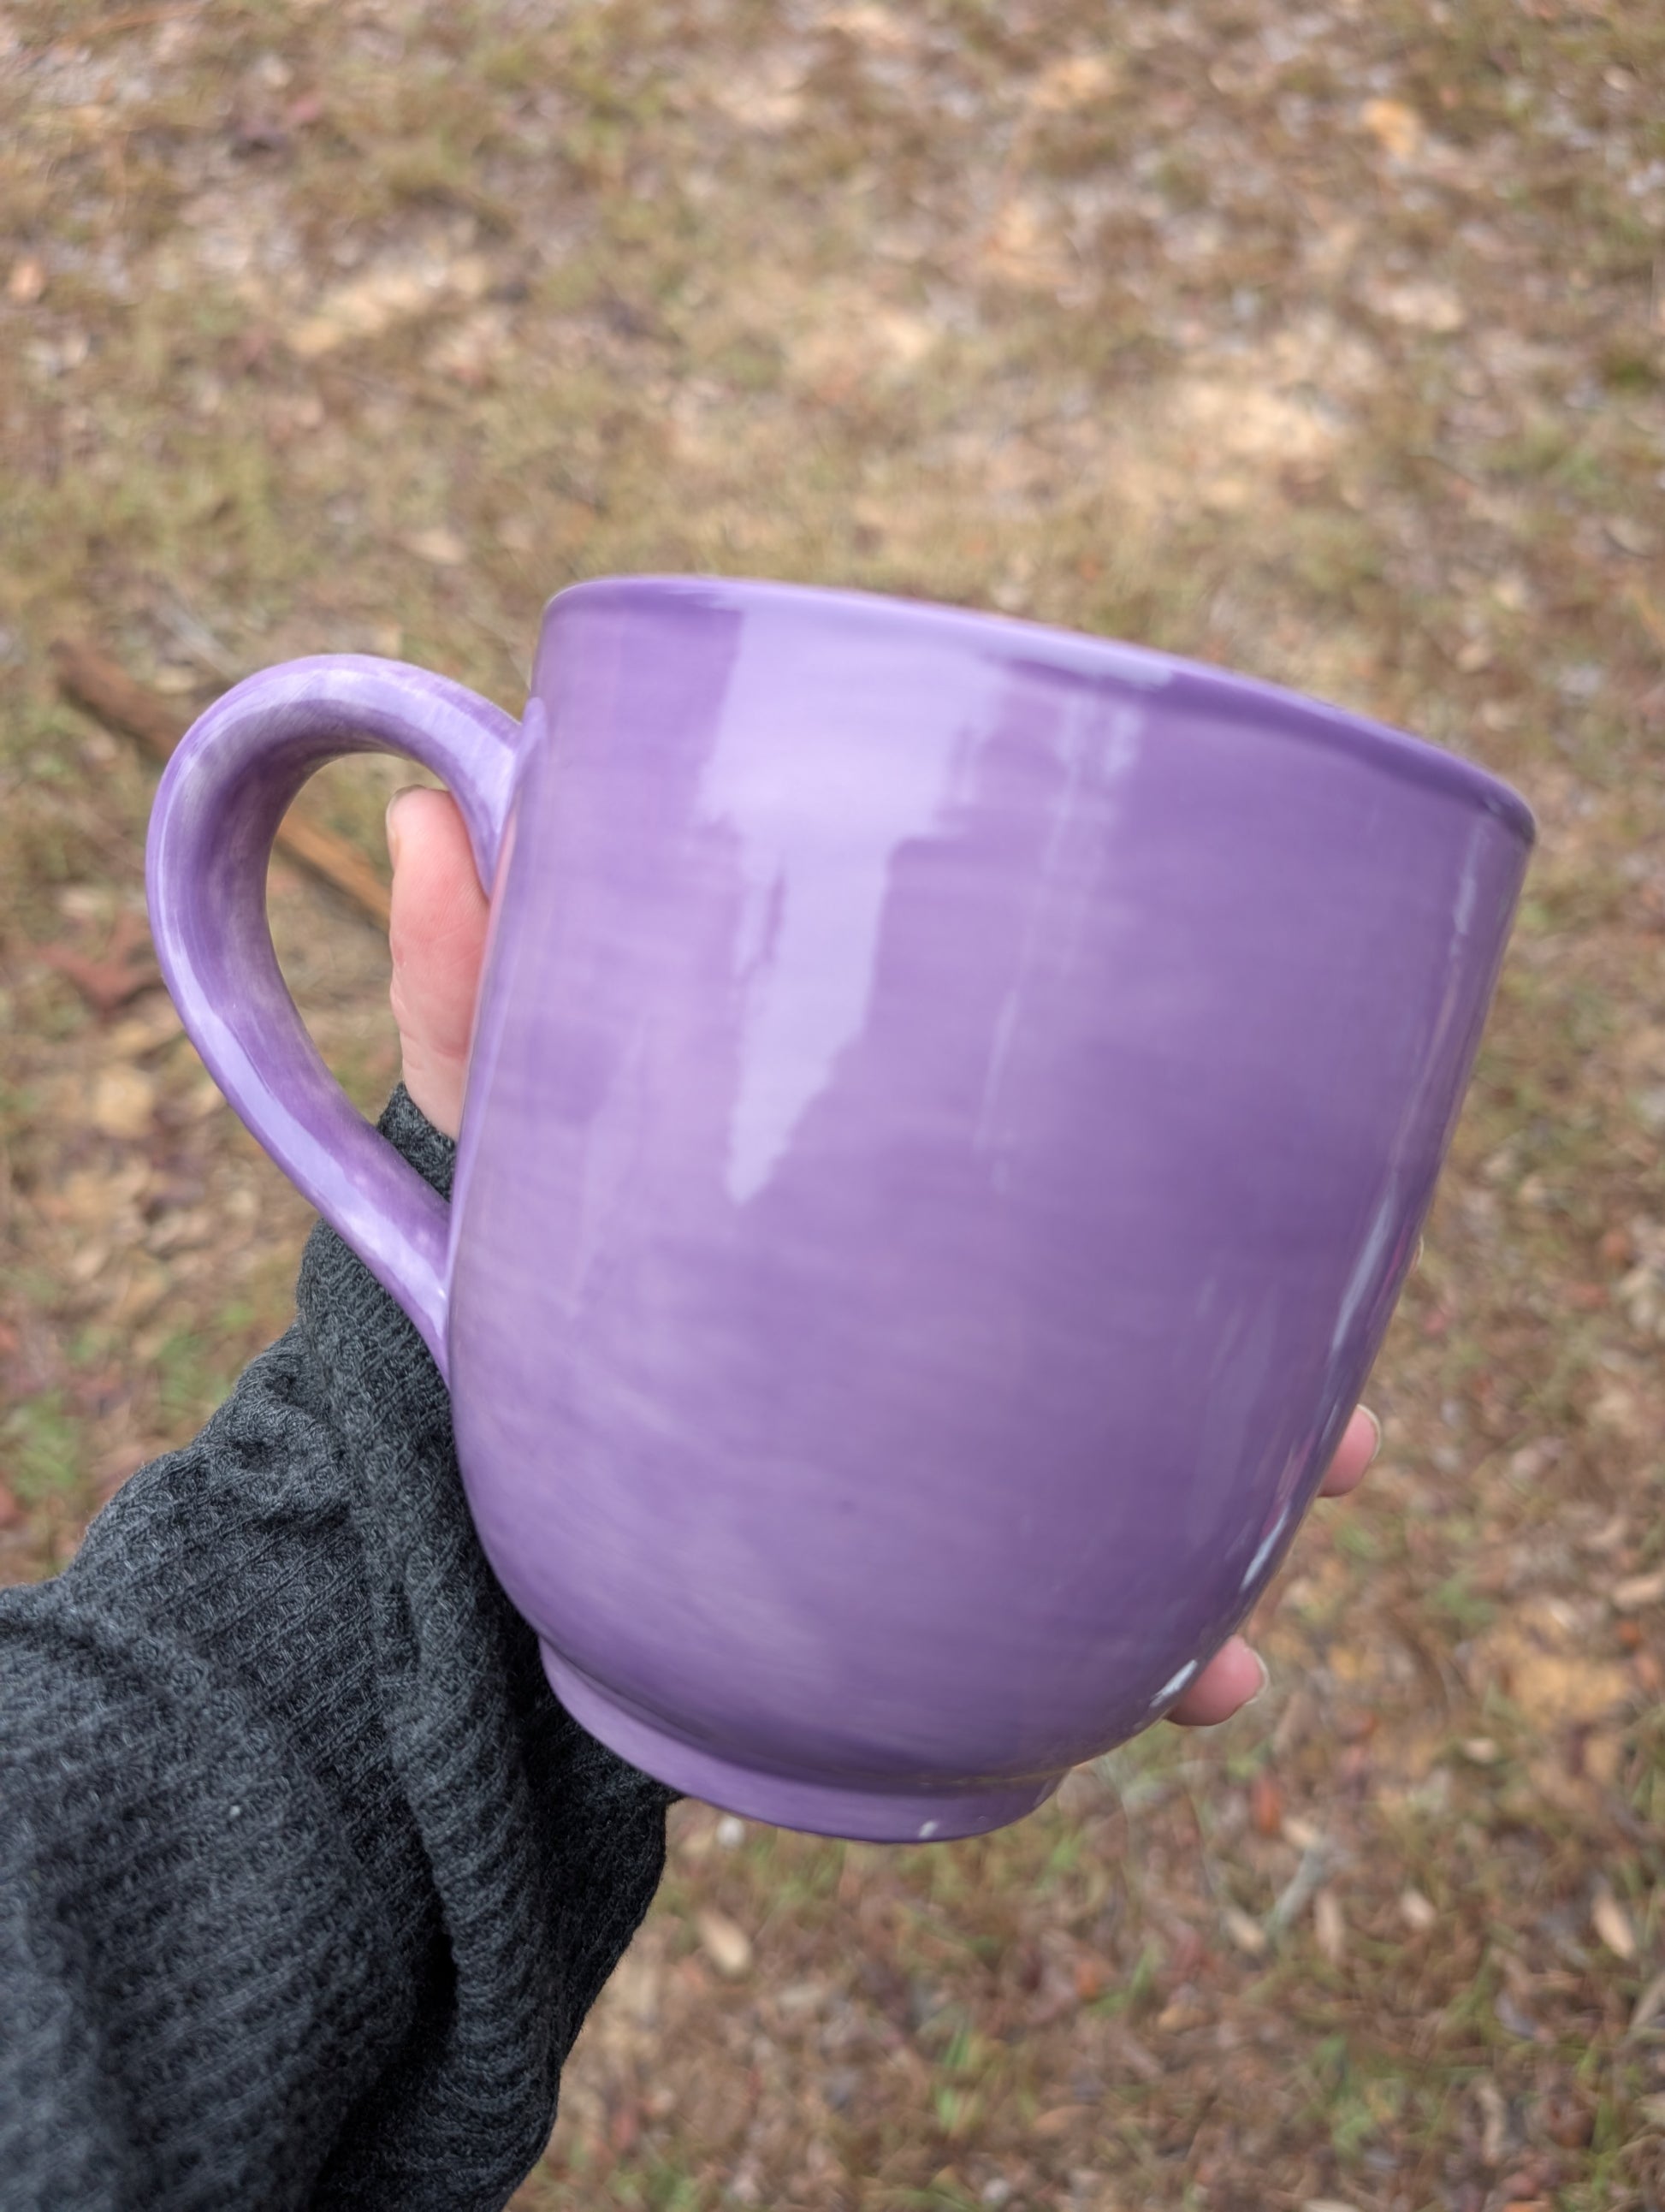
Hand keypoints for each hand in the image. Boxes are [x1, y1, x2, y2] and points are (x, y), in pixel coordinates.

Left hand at [385, 787, 1380, 1727]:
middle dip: (1257, 1376)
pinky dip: (1128, 1651)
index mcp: (884, 1205)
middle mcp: (933, 1320)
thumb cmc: (486, 1257)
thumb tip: (417, 814)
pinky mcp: (886, 1566)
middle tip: (1344, 1435)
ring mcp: (920, 1449)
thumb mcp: (490, 1118)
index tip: (1275, 1186)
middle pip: (1138, 1331)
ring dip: (1229, 1527)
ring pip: (1123, 1480)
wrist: (439, 1474)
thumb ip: (471, 984)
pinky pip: (1037, 1609)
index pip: (1059, 1178)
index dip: (1184, 1182)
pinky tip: (1192, 1682)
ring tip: (1280, 1583)